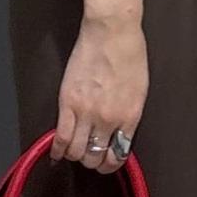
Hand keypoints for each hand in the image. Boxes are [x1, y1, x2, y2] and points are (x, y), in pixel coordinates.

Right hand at [50, 14, 147, 173]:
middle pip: (95, 156)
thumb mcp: (139, 92)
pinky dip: (57, 149)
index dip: (111, 163)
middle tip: (89, 156)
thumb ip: (129, 116)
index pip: (118, 154)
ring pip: (76, 151)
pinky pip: (60, 136)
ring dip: (75, 156)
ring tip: (75, 151)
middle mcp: (108, 120)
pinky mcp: (67, 103)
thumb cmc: (130, 56)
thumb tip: (119, 135)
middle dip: (92, 161)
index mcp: (130, 118)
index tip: (107, 162)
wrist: (112, 33)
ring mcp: (86, 113)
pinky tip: (56, 153)